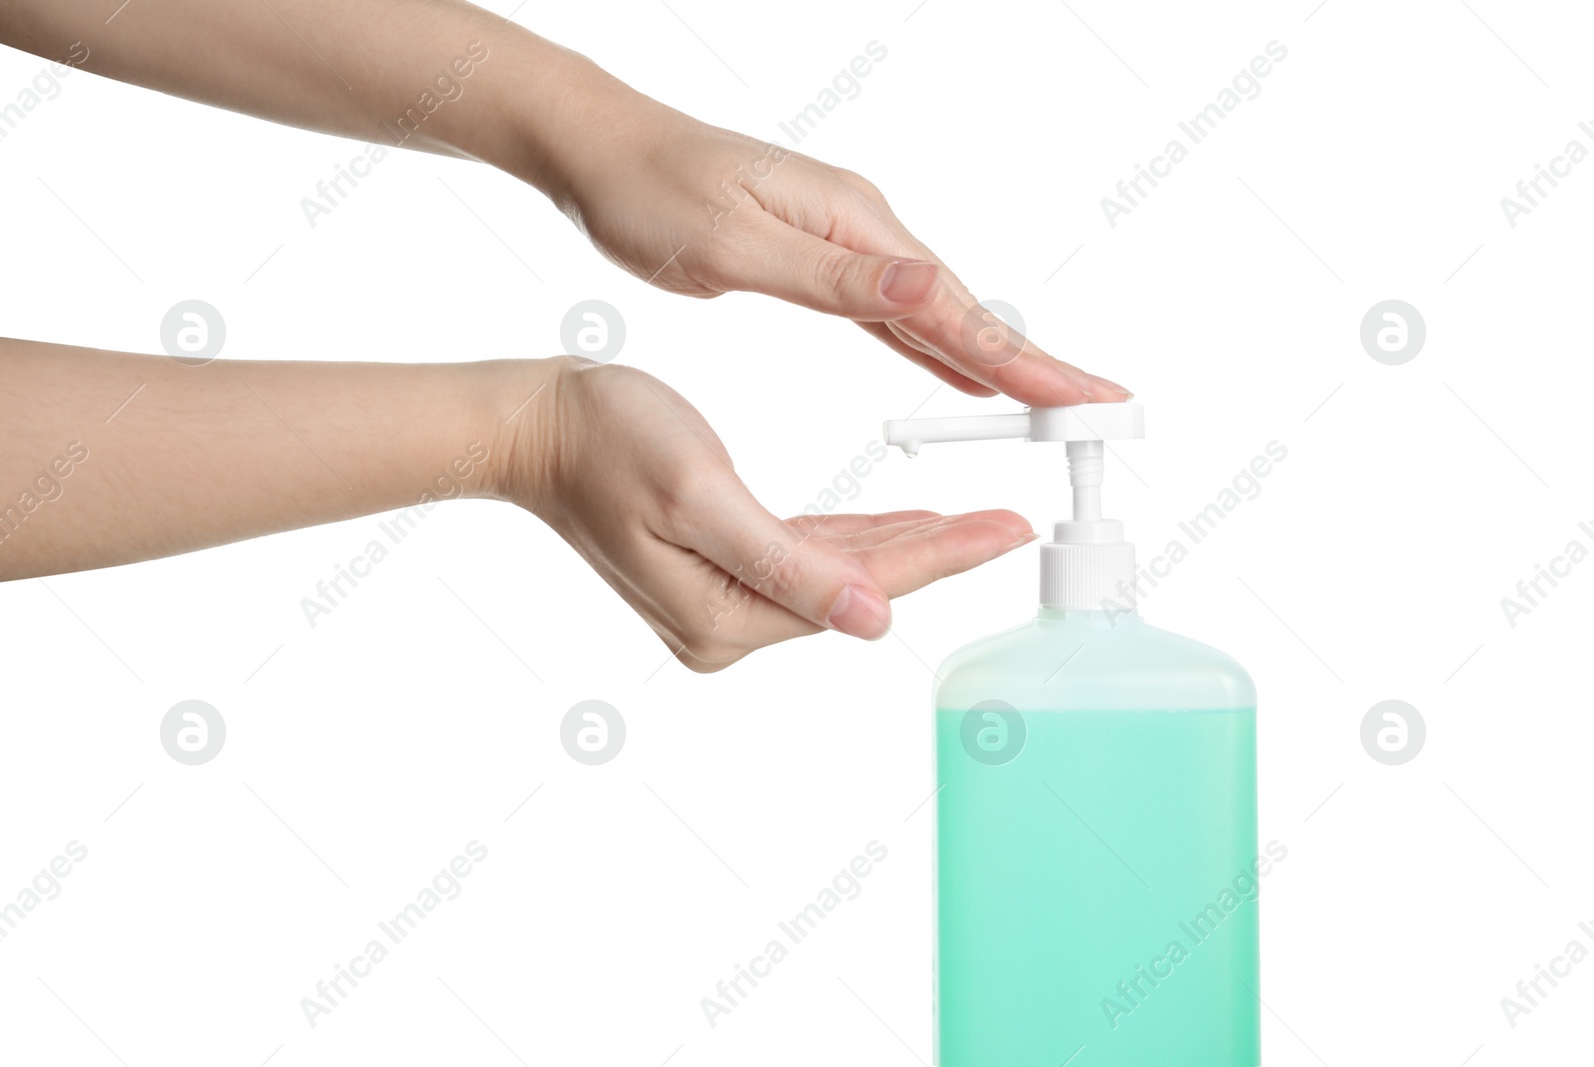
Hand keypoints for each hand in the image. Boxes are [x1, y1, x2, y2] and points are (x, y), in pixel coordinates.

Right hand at [500, 357, 1035, 670]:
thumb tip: (872, 620)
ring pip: (838, 574)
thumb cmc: (607, 442)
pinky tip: (898, 527)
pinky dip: (857, 540)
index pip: (861, 587)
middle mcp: (726, 626)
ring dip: (904, 547)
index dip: (942, 556)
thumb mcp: (700, 494)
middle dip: (938, 553)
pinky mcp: (718, 576)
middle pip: (857, 586)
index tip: (1008, 530)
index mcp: (725, 618)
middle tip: (1011, 524)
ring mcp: (720, 606)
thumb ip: (787, 564)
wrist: (538, 430)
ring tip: (973, 523)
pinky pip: (806, 560)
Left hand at [538, 76, 1131, 407]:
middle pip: (964, 310)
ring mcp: (844, 242)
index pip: (954, 307)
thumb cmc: (654, 194)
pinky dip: (935, 345)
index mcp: (852, 224)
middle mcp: (862, 229)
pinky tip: (956, 366)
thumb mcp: (737, 245)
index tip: (1082, 395)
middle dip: (1031, 362)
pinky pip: (895, 314)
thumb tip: (931, 291)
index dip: (1021, 358)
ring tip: (1048, 397)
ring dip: (993, 357)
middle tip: (1095, 407)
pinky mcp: (818, 257)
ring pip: (935, 313)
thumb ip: (836, 278)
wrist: (601, 152)